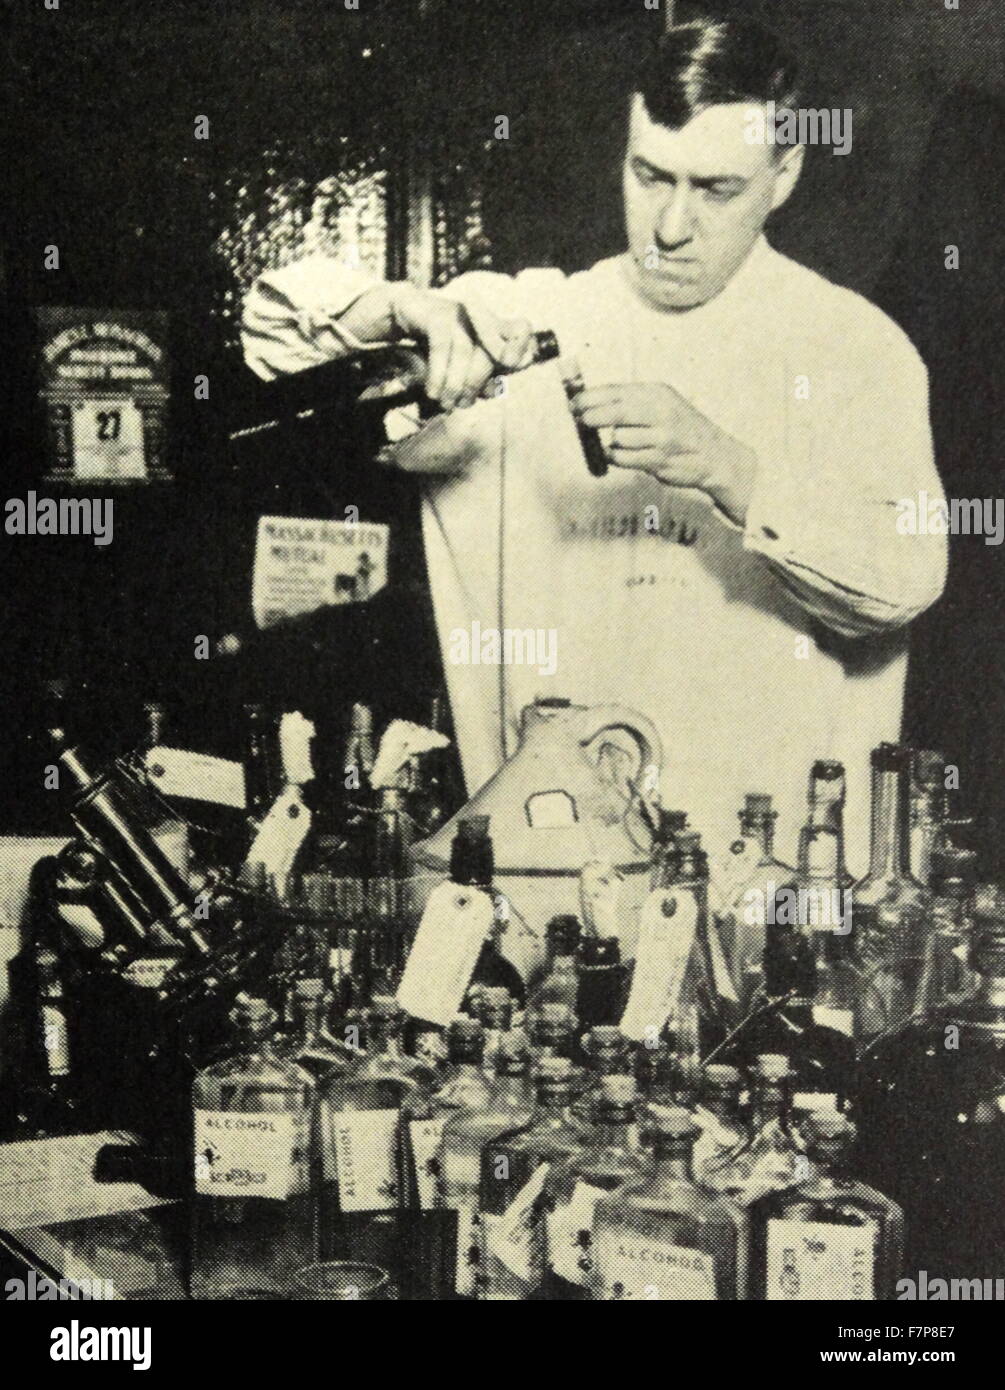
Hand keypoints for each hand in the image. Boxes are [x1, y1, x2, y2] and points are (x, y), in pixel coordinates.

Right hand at [390, 285, 533, 410]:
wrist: (402, 314)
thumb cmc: (436, 344)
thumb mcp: (460, 365)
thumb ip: (480, 379)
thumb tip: (494, 390)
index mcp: (493, 328)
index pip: (521, 330)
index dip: (523, 348)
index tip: (510, 368)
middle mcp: (480, 318)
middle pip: (489, 353)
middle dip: (475, 384)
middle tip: (459, 405)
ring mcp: (459, 314)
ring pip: (464, 351)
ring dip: (454, 384)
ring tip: (445, 403)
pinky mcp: (436, 315)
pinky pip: (441, 346)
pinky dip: (437, 373)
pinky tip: (432, 392)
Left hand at [571, 382, 756, 525]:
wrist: (714, 455)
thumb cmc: (680, 429)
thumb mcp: (662, 403)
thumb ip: (629, 402)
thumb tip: (588, 403)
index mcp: (658, 394)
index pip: (617, 391)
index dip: (590, 397)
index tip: (573, 403)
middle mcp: (661, 413)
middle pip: (615, 412)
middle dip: (592, 416)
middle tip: (580, 419)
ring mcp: (662, 438)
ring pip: (618, 439)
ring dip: (612, 443)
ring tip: (620, 442)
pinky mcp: (659, 461)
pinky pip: (624, 459)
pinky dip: (617, 458)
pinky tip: (622, 455)